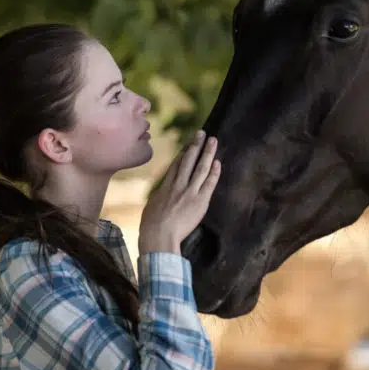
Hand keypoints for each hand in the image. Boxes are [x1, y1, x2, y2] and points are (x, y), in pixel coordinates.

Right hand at [139, 131, 220, 254]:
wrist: (158, 236)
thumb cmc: (151, 226)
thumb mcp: (151, 206)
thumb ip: (160, 196)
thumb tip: (162, 193)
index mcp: (165, 186)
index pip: (176, 165)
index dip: (184, 153)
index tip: (189, 143)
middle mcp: (178, 185)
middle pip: (188, 160)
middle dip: (195, 145)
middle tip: (201, 133)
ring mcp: (189, 192)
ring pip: (200, 168)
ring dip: (207, 152)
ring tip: (213, 140)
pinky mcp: (200, 201)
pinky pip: (209, 183)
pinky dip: (214, 172)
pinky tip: (217, 162)